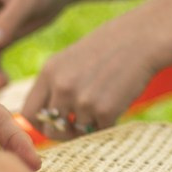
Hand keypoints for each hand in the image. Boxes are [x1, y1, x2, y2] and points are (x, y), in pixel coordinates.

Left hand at [20, 3, 171, 138]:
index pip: (29, 113)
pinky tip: (118, 102)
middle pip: (50, 129)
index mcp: (49, 72)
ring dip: (89, 125)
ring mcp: (83, 100)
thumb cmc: (108, 48)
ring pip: (77, 132)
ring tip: (104, 104)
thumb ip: (55, 86)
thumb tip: (47, 120)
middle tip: (79, 125)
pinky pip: (101, 130)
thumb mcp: (70, 60)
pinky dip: (109, 123)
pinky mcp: (105, 111)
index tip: (53, 123)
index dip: (41, 123)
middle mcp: (61, 88)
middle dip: (63, 132)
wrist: (142, 39)